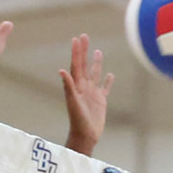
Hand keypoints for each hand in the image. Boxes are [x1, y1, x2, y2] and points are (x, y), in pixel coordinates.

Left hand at [58, 34, 111, 153]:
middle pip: (84, 65)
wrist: (85, 135)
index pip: (76, 65)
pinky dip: (108, 81)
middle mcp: (84, 86)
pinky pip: (105, 88)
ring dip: (96, 63)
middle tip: (85, 36)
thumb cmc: (77, 120)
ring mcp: (92, 93)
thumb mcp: (73, 102)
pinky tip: (111, 75)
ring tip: (98, 51)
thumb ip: (68, 86)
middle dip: (84, 51)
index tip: (77, 38)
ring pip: (94, 74)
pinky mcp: (101, 101)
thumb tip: (61, 70)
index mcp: (76, 85)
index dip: (76, 52)